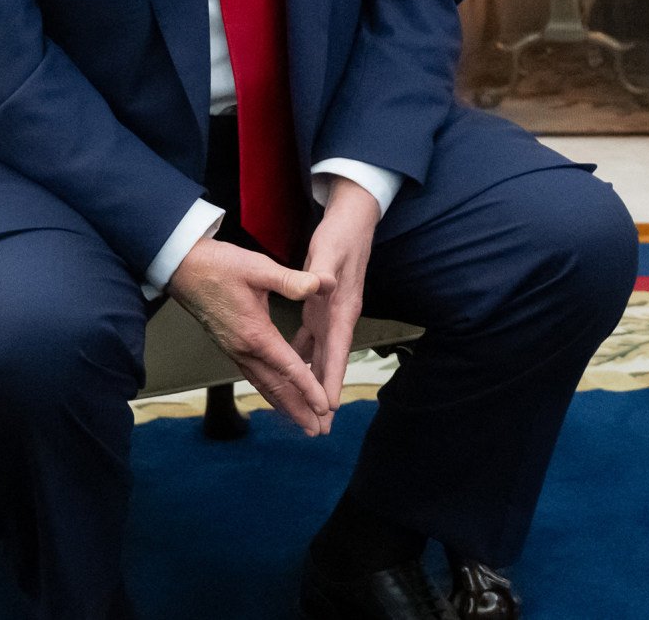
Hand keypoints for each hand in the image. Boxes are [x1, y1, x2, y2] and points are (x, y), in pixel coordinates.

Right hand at [167, 238, 329, 433]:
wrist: (182, 268)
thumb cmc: (221, 265)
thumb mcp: (259, 268)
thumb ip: (292, 280)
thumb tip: (323, 283)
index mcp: (255, 334)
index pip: (288, 368)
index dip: (309, 388)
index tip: (325, 407)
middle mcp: (243, 350)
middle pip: (276, 388)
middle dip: (298, 410)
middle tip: (319, 431)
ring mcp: (235, 351)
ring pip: (264, 385)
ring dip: (285, 406)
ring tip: (303, 423)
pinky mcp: (230, 346)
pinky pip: (255, 376)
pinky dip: (271, 391)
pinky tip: (279, 396)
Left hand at [294, 177, 381, 419]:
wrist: (354, 220)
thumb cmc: (341, 234)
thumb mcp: (330, 249)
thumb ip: (324, 269)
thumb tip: (324, 284)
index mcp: (341, 307)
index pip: (336, 349)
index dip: (331, 378)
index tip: (327, 405)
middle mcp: (339, 316)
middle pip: (331, 363)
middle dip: (325, 395)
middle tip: (320, 428)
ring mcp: (332, 314)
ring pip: (322, 357)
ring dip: (315, 384)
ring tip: (310, 413)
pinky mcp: (323, 309)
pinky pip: (312, 342)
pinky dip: (305, 361)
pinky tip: (295, 374)